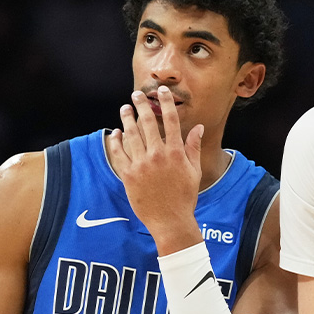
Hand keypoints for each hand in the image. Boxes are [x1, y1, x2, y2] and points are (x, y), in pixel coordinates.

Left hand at [106, 86, 203, 252]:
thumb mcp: (194, 171)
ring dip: (127, 118)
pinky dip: (116, 141)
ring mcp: (141, 165)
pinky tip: (116, 132)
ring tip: (125, 108)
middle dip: (142, 105)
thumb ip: (193, 147)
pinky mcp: (128, 175)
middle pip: (148, 123)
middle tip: (137, 94)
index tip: (162, 92)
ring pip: (131, 135)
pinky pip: (119, 153)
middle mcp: (157, 155)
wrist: (170, 221)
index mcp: (175, 153)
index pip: (171, 121)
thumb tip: (197, 128)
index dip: (166, 103)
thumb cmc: (184, 197)